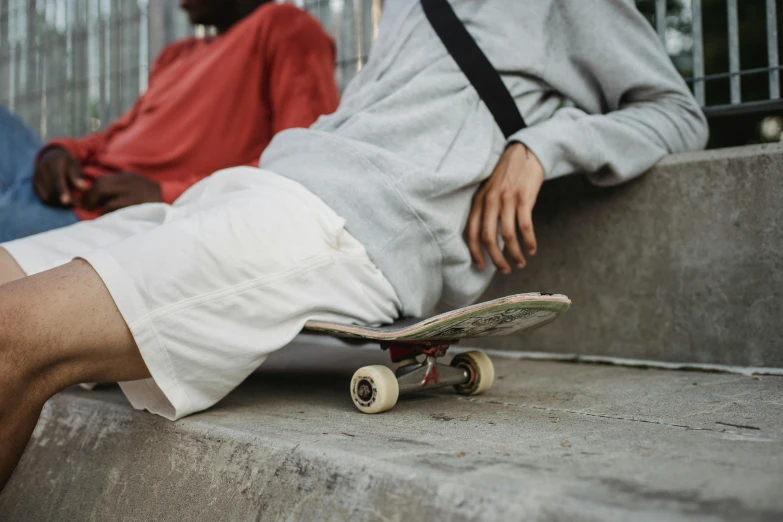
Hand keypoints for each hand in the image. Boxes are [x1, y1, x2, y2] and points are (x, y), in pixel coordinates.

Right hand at [32, 147, 87, 205]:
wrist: (51, 158)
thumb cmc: (67, 163)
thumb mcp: (74, 165)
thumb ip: (76, 176)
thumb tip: (83, 187)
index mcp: (53, 163)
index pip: (56, 179)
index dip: (61, 191)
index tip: (66, 201)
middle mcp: (41, 170)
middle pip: (51, 190)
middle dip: (66, 199)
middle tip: (79, 203)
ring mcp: (36, 179)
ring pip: (48, 197)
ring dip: (61, 203)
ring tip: (74, 202)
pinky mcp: (34, 186)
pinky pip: (44, 200)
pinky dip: (55, 203)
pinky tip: (64, 202)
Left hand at [81, 172, 161, 214]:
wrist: (170, 199)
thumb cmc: (151, 198)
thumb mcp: (135, 187)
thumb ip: (119, 189)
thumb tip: (97, 199)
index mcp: (126, 177)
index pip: (101, 181)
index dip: (90, 191)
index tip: (86, 201)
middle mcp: (127, 181)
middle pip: (100, 185)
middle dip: (89, 197)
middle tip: (86, 207)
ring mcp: (130, 191)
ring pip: (103, 193)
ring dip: (95, 204)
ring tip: (95, 212)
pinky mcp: (133, 203)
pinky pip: (112, 206)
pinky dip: (105, 212)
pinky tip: (106, 217)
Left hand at [466, 143, 544, 273]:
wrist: (525, 153)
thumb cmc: (506, 176)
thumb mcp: (489, 191)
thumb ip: (485, 211)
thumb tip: (486, 240)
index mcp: (478, 201)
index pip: (471, 232)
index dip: (475, 252)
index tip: (481, 267)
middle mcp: (490, 201)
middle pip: (488, 238)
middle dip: (496, 258)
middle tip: (504, 270)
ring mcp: (507, 199)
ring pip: (507, 235)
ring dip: (514, 253)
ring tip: (520, 263)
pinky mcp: (524, 198)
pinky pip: (525, 226)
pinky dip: (528, 241)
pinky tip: (531, 249)